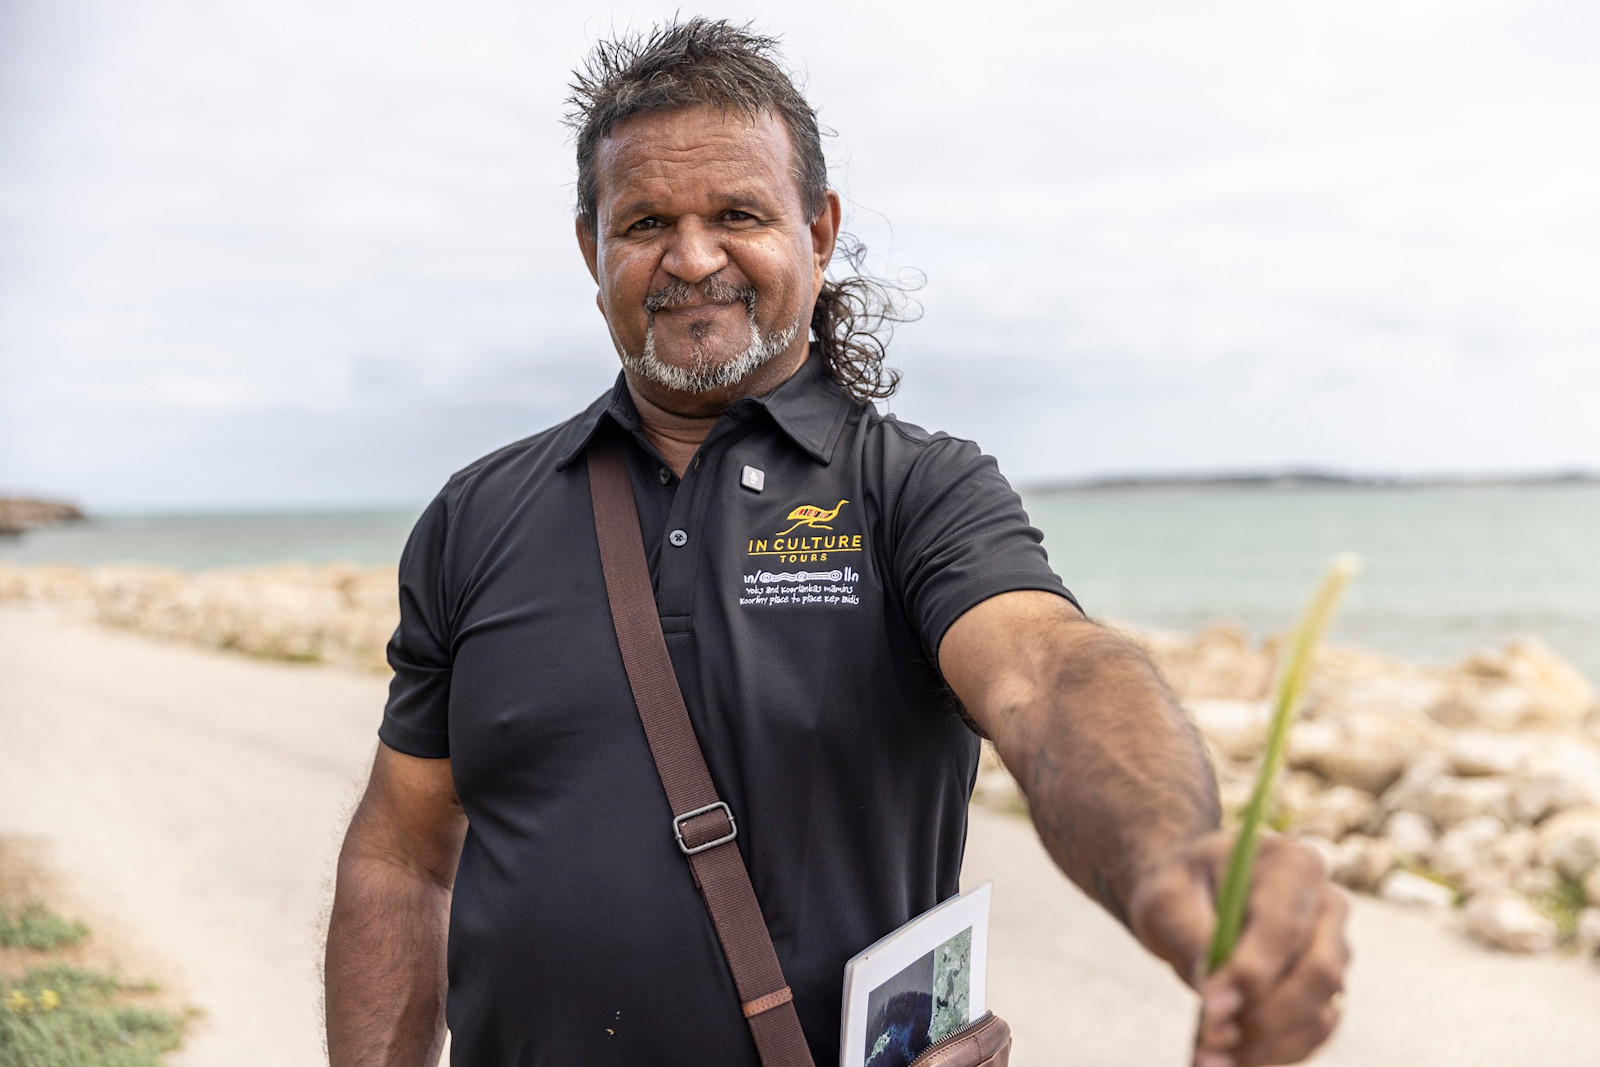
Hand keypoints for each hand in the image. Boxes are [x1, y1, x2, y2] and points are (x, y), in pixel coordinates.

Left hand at [1126, 831, 1349, 1066]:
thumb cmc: (1179, 888)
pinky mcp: (1327, 989)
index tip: (1210, 1007)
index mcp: (1290, 864)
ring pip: (1321, 1011)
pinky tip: (1230, 1064)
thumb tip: (1216, 1001)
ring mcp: (1335, 949)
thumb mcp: (1166, 899)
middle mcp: (1327, 905)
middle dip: (1265, 1016)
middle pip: (1318, 973)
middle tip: (1211, 1040)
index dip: (1252, 972)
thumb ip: (1190, 938)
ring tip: (1209, 1060)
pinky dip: (1275, 1056)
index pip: (1283, 926)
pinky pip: (1315, 1033)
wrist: (1193, 896)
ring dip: (1267, 1046)